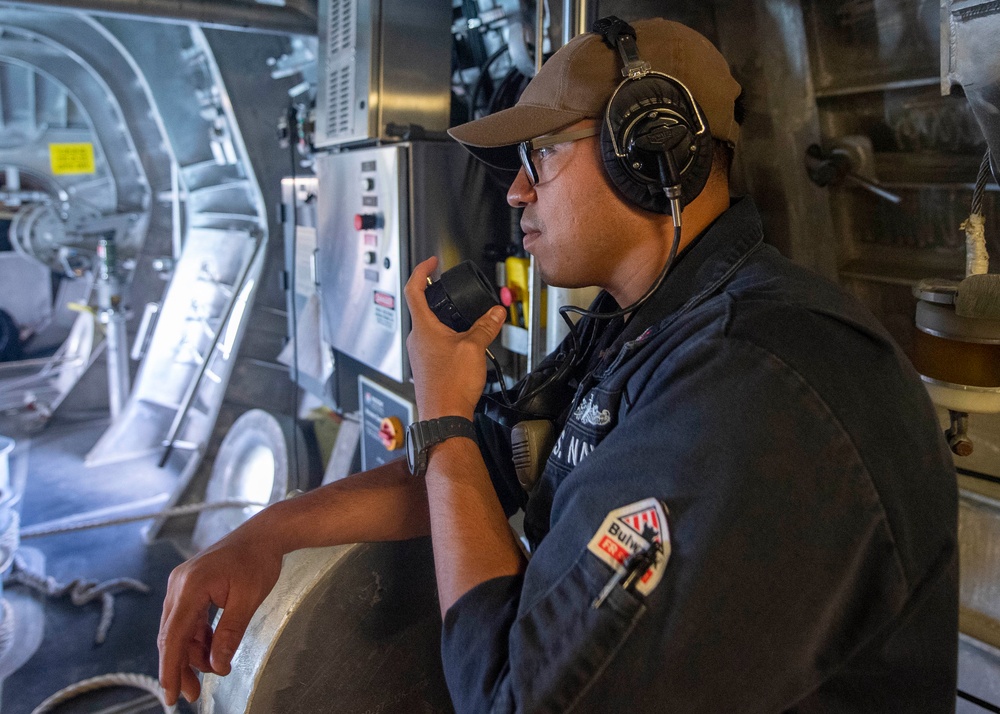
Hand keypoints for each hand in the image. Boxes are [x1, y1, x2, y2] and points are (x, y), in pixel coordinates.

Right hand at [157, 520, 282, 704]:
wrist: (264, 534)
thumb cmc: (258, 561)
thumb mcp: (248, 600)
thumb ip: (230, 634)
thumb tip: (217, 665)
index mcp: (190, 586)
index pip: (174, 636)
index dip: (171, 668)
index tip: (171, 695)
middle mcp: (179, 585)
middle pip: (172, 635)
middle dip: (181, 666)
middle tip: (192, 694)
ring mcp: (182, 584)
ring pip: (180, 629)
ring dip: (192, 652)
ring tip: (213, 670)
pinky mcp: (190, 586)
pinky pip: (188, 619)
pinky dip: (198, 637)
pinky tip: (211, 650)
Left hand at [404, 256, 506, 419]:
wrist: (444, 416)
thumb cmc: (451, 386)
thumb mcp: (474, 348)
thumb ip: (486, 326)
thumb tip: (495, 313)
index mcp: (423, 328)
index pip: (413, 289)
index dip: (422, 271)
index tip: (432, 262)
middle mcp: (417, 339)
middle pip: (423, 307)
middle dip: (440, 297)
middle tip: (453, 290)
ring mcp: (420, 354)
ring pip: (431, 327)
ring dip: (447, 319)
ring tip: (467, 320)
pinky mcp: (427, 366)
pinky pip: (436, 343)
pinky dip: (449, 336)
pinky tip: (465, 345)